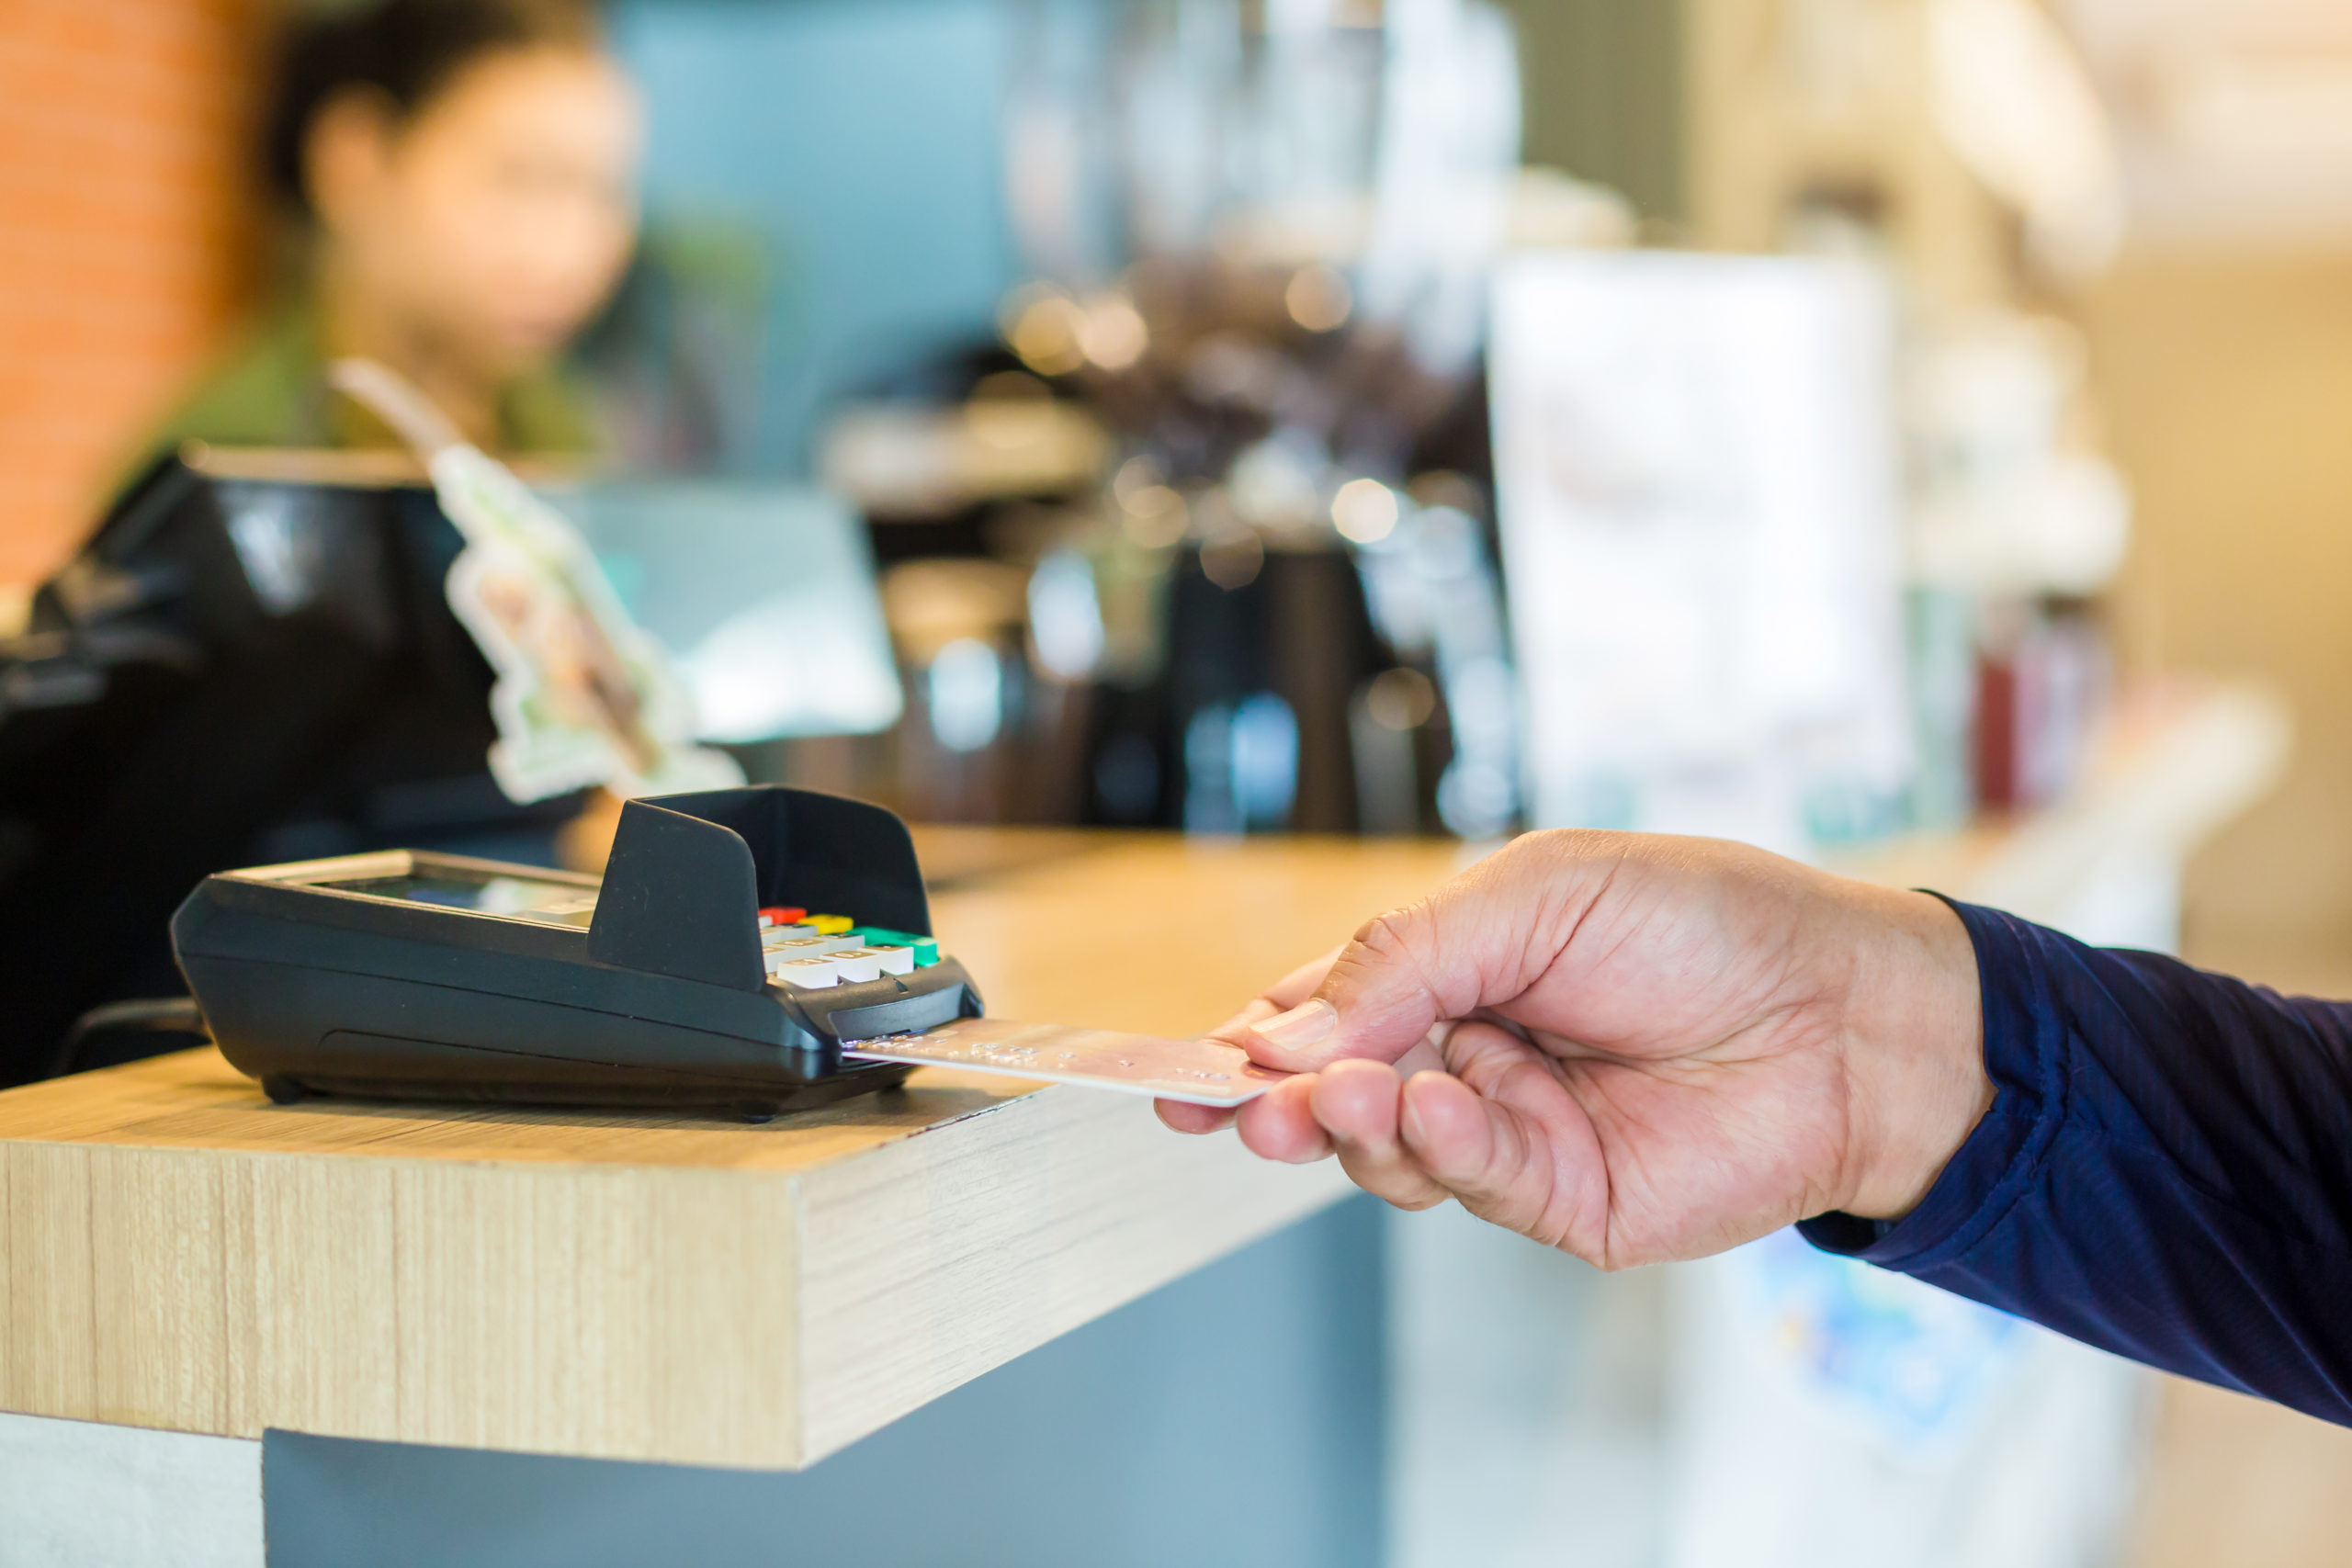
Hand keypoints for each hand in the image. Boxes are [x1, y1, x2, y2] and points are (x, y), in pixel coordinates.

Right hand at [1158, 830, 1988, 1269]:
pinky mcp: (1555, 1198)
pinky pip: (1464, 1178)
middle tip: (1232, 1102)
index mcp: (1446, 968)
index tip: (1177, 1071)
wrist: (1844, 1012)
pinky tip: (1440, 1105)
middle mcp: (1460, 1052)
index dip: (1244, 1040)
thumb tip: (1287, 1025)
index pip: (1316, 1008)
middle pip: (1326, 1088)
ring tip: (1348, 1091)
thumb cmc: (1703, 923)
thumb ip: (1405, 956)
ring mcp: (1504, 1129)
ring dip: (1348, 1120)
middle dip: (1271, 1099)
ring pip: (1380, 1147)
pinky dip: (1437, 1145)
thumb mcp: (1536, 894)